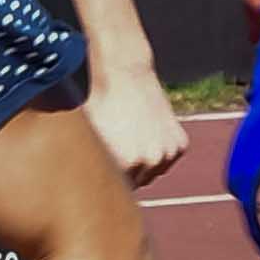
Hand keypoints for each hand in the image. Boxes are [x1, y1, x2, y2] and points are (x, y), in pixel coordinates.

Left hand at [81, 49, 182, 184]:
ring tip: (129, 137)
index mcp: (125, 164)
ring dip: (144, 163)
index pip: (114, 188)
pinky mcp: (180, 144)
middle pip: (136, 183)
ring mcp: (167, 152)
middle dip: (126, 173)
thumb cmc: (96, 102)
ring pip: (153, 172)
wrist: (121, 71)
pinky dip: (159, 150)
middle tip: (115, 148)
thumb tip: (79, 187)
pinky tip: (145, 131)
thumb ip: (88, 166)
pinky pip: (167, 158)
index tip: (100, 165)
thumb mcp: (86, 137)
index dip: (106, 176)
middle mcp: (150, 161)